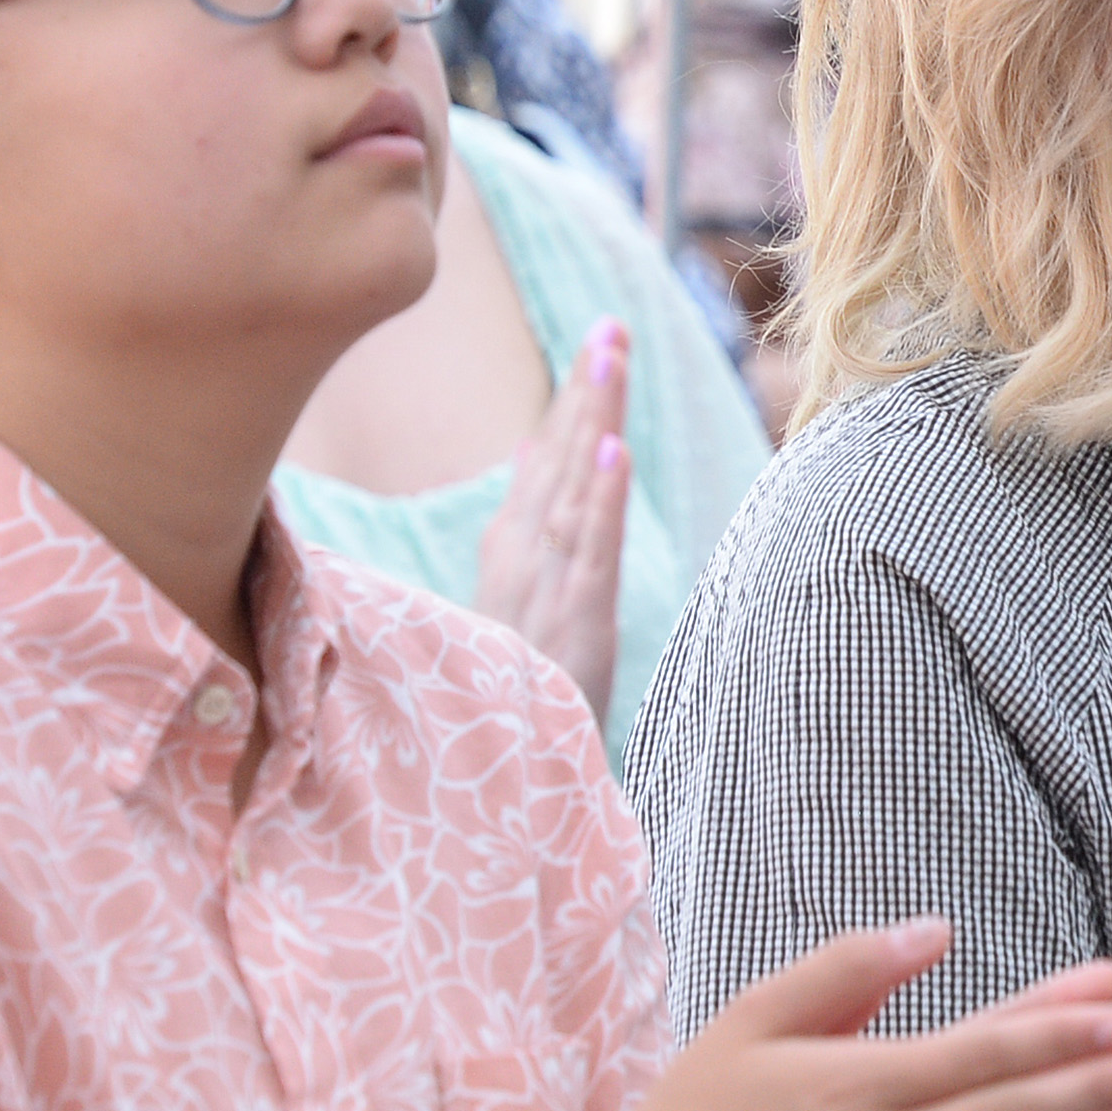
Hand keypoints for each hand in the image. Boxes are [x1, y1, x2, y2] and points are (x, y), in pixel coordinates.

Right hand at [473, 323, 630, 725]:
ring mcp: (547, 589)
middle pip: (559, 463)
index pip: (545, 466)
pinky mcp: (574, 623)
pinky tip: (613, 451)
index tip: (596, 344)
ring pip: (574, 490)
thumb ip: (523, 523)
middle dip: (585, 392)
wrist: (499, 783)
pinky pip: (590, 552)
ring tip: (608, 359)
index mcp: (512, 556)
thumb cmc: (512, 692)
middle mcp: (524, 562)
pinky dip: (601, 500)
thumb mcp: (515, 600)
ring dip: (592, 422)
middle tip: (611, 327)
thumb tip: (536, 447)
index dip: (571, 404)